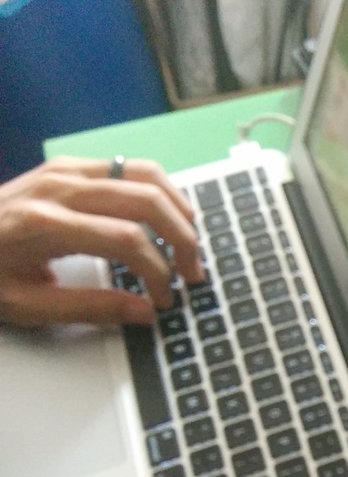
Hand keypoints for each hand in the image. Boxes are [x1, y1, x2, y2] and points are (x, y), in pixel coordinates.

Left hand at [0, 156, 200, 326]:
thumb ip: (90, 308)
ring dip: (178, 207)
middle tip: (192, 272)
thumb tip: (145, 311)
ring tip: (189, 241)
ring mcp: (65, 170)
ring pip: (145, 173)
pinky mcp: (68, 166)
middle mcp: (59, 188)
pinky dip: (158, 190)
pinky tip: (165, 216)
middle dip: (181, 239)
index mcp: (45, 224)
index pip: (127, 240)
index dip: (157, 272)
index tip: (163, 299)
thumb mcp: (26, 305)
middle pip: (146, 201)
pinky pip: (129, 166)